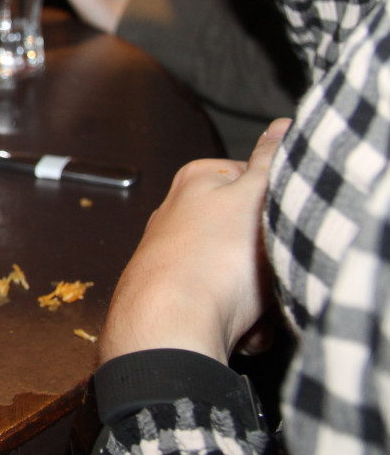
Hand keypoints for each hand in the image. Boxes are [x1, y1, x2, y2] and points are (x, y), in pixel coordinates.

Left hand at [98, 118, 290, 365]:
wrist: (170, 327)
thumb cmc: (212, 260)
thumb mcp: (254, 199)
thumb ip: (269, 161)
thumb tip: (281, 126)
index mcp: (196, 182)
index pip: (254, 182)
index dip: (277, 210)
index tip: (283, 228)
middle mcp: (178, 216)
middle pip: (249, 237)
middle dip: (266, 263)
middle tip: (266, 273)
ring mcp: (176, 259)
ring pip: (241, 277)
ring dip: (257, 299)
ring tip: (248, 306)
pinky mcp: (178, 297)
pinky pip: (226, 309)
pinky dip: (238, 322)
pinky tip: (235, 328)